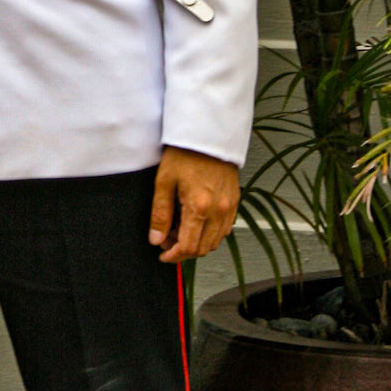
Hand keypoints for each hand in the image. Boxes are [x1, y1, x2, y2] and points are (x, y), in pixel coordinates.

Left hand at [149, 147, 239, 263]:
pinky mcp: (234, 201)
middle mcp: (218, 210)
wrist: (206, 134)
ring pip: (215, 241)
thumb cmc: (185, 153)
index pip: (188, 247)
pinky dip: (210, 233)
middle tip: (168, 240)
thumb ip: (160, 214)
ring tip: (180, 230)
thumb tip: (156, 238)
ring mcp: (229, 206)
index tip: (164, 255)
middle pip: (203, 248)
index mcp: (199, 206)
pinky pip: (225, 229)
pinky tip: (196, 222)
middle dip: (183, 251)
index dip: (174, 256)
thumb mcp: (164, 182)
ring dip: (197, 243)